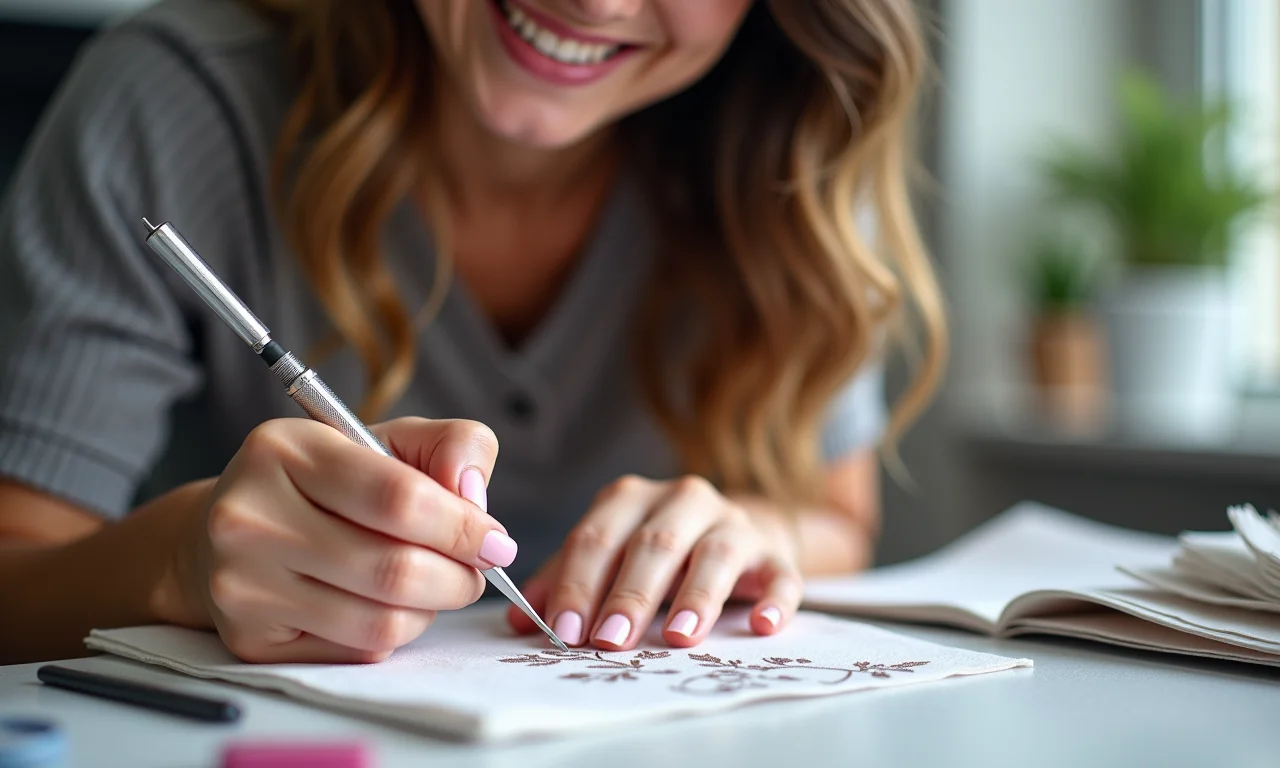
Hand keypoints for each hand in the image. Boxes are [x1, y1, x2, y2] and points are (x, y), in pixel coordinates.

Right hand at [174, 417, 514, 662]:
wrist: (222, 534)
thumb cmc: (324, 484)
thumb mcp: (387, 440)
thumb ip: (451, 445)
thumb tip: (474, 497)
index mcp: (286, 449)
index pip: (399, 498)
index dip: (463, 526)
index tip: (495, 541)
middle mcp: (251, 516)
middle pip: (394, 569)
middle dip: (457, 578)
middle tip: (473, 572)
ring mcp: (243, 583)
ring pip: (380, 622)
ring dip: (428, 610)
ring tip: (429, 585)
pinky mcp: (249, 638)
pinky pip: (356, 651)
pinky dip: (390, 633)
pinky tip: (381, 605)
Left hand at [506, 475, 801, 649]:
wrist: (737, 534)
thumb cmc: (658, 551)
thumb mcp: (609, 556)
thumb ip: (566, 580)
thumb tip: (519, 623)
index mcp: (634, 498)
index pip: (598, 536)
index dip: (578, 582)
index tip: (563, 628)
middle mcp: (685, 500)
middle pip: (654, 544)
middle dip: (629, 595)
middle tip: (608, 640)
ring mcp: (734, 524)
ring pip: (716, 554)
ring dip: (696, 595)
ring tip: (679, 635)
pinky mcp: (775, 554)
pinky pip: (781, 576)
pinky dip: (773, 600)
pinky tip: (760, 626)